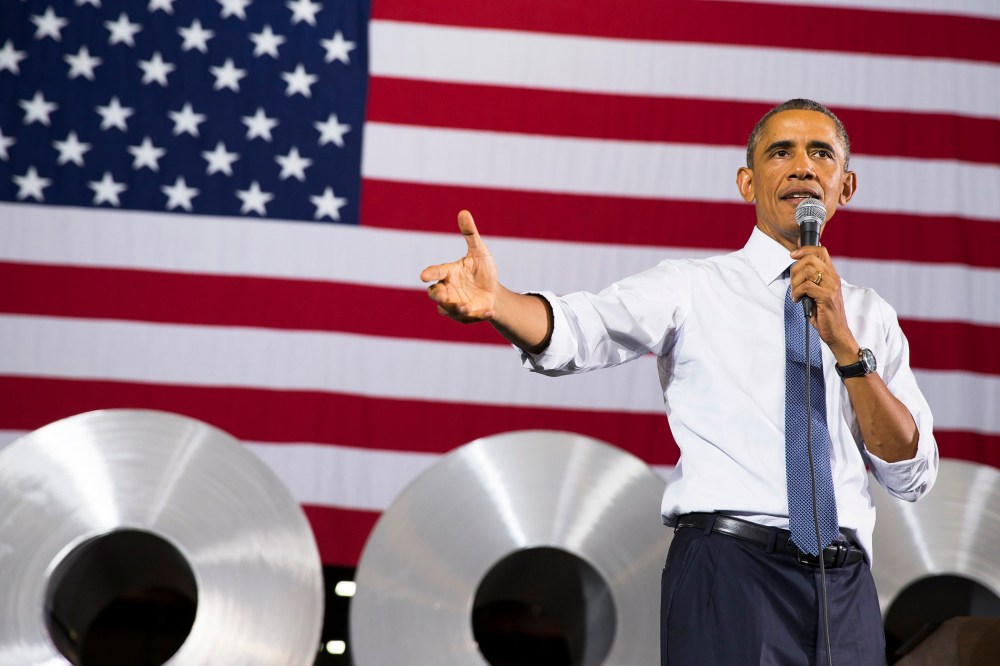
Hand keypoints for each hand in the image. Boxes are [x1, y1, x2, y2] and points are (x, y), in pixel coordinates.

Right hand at [420, 210, 498, 322]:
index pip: (436, 271)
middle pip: (436, 294)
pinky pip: (470, 318)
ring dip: (455, 309)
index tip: (423, 275)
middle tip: (442, 295)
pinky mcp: (468, 315)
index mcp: (449, 273)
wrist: (493, 291)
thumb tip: (464, 212)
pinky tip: (490, 311)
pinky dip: (479, 316)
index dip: (429, 273)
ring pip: (449, 309)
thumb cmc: (482, 270)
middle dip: (438, 295)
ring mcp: (456, 304)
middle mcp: (448, 289)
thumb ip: (470, 234)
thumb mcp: (479, 251)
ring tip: (465, 307)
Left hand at [789, 246, 857, 362]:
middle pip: (811, 259)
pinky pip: (806, 287)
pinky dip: (797, 293)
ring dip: (795, 283)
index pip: (821, 251)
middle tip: (793, 283)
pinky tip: (797, 300)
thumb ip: (810, 280)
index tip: (793, 254)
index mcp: (831, 275)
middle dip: (795, 269)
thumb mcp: (817, 293)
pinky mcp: (827, 297)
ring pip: (807, 272)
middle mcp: (833, 278)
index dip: (805, 249)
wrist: (837, 331)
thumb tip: (796, 270)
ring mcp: (831, 287)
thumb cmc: (825, 314)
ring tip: (795, 294)